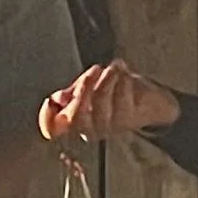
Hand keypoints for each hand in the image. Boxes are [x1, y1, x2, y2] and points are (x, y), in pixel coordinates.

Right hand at [39, 59, 182, 141]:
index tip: (50, 101)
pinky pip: (121, 97)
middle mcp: (90, 130)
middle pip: (75, 117)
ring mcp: (109, 127)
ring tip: (113, 68)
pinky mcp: (128, 120)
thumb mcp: (89, 89)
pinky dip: (121, 79)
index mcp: (75, 122)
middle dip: (83, 88)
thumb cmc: (115, 93)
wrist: (151, 101)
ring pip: (99, 103)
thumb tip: (58, 99)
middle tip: (94, 70)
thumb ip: (72, 93)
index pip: (53, 129)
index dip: (46, 118)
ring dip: (106, 79)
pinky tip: (123, 71)